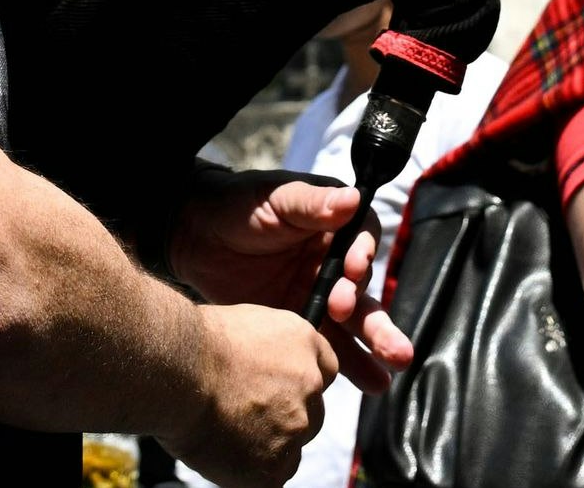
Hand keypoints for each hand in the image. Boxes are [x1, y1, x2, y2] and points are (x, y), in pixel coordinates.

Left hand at [170, 169, 412, 388]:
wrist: (193, 236)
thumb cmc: (238, 204)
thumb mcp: (276, 199)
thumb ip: (311, 203)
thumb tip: (353, 199)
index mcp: (334, 226)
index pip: (362, 242)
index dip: (363, 256)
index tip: (351, 271)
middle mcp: (333, 263)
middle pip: (364, 293)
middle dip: (377, 322)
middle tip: (391, 349)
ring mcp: (318, 295)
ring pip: (353, 325)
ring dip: (372, 350)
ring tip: (384, 380)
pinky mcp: (299, 322)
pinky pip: (326, 345)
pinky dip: (346, 364)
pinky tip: (368, 384)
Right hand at [172, 300, 338, 487]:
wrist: (177, 369)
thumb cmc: (195, 344)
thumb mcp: (247, 325)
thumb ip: (270, 350)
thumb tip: (267, 367)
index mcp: (304, 345)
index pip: (324, 372)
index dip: (300, 385)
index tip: (281, 391)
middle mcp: (310, 386)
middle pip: (311, 414)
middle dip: (285, 419)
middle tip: (247, 417)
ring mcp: (294, 428)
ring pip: (291, 448)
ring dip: (267, 447)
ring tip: (228, 434)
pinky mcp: (274, 465)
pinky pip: (271, 477)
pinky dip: (251, 472)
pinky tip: (226, 453)